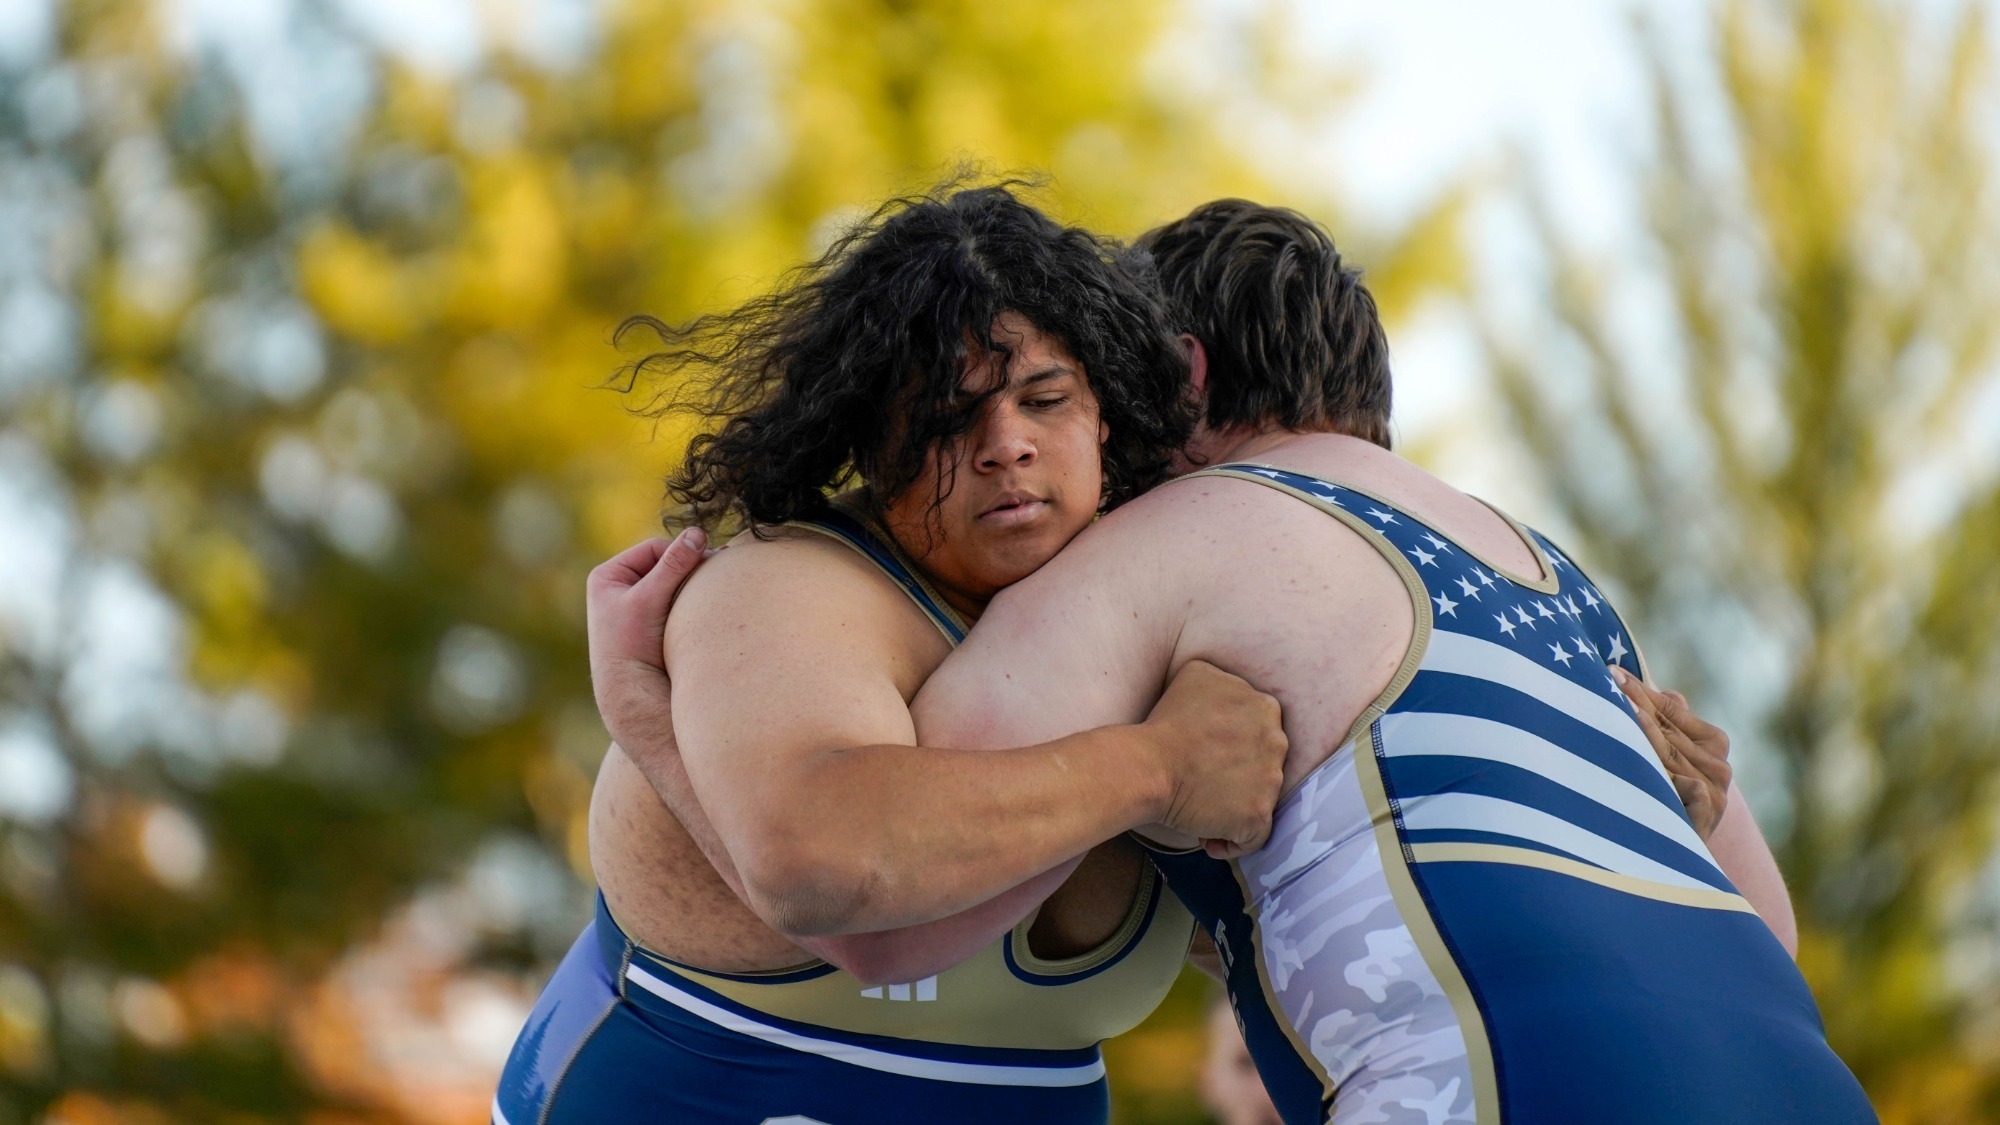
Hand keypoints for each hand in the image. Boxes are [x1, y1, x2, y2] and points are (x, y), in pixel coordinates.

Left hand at [586, 529, 709, 753]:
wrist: (631, 692)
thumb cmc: (630, 645)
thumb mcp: (649, 599)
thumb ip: (673, 566)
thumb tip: (697, 534)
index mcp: (608, 576)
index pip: (654, 549)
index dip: (681, 554)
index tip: (708, 561)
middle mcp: (620, 587)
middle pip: (666, 565)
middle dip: (691, 569)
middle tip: (721, 569)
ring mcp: (637, 605)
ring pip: (675, 583)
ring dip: (694, 585)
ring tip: (718, 587)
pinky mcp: (654, 622)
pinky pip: (679, 602)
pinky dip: (693, 601)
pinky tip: (711, 604)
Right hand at [1145, 660, 1288, 859]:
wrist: (1151, 765)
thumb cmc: (1166, 721)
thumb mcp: (1197, 674)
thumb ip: (1225, 681)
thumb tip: (1228, 693)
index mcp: (1265, 708)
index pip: (1260, 731)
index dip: (1235, 745)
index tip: (1210, 753)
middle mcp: (1277, 743)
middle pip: (1264, 764)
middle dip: (1238, 774)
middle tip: (1204, 780)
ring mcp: (1271, 782)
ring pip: (1260, 799)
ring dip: (1234, 805)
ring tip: (1202, 808)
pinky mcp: (1258, 816)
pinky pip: (1253, 836)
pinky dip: (1231, 839)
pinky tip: (1208, 837)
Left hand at [1612, 666, 1731, 838]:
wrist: (1673, 864)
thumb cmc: (1663, 806)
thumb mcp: (1664, 761)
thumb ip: (1668, 725)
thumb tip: (1663, 690)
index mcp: (1712, 742)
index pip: (1672, 708)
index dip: (1641, 690)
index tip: (1611, 671)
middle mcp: (1720, 764)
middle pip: (1667, 726)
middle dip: (1634, 703)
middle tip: (1606, 681)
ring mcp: (1717, 788)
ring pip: (1669, 751)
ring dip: (1642, 732)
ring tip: (1616, 709)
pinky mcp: (1710, 810)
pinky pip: (1682, 782)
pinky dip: (1661, 771)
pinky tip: (1636, 761)